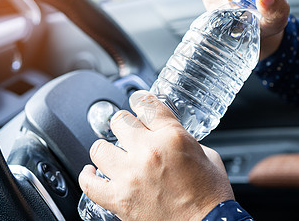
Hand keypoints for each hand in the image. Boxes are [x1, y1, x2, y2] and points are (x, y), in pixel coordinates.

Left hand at [78, 91, 233, 220]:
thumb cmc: (211, 197)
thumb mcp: (208, 156)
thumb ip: (186, 140)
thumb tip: (171, 137)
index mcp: (173, 137)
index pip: (147, 104)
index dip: (140, 100)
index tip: (137, 101)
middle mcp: (148, 152)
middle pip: (120, 121)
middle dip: (126, 124)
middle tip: (130, 132)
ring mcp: (130, 176)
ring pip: (99, 148)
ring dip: (107, 148)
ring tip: (113, 153)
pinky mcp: (119, 200)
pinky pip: (89, 184)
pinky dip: (87, 176)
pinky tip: (92, 172)